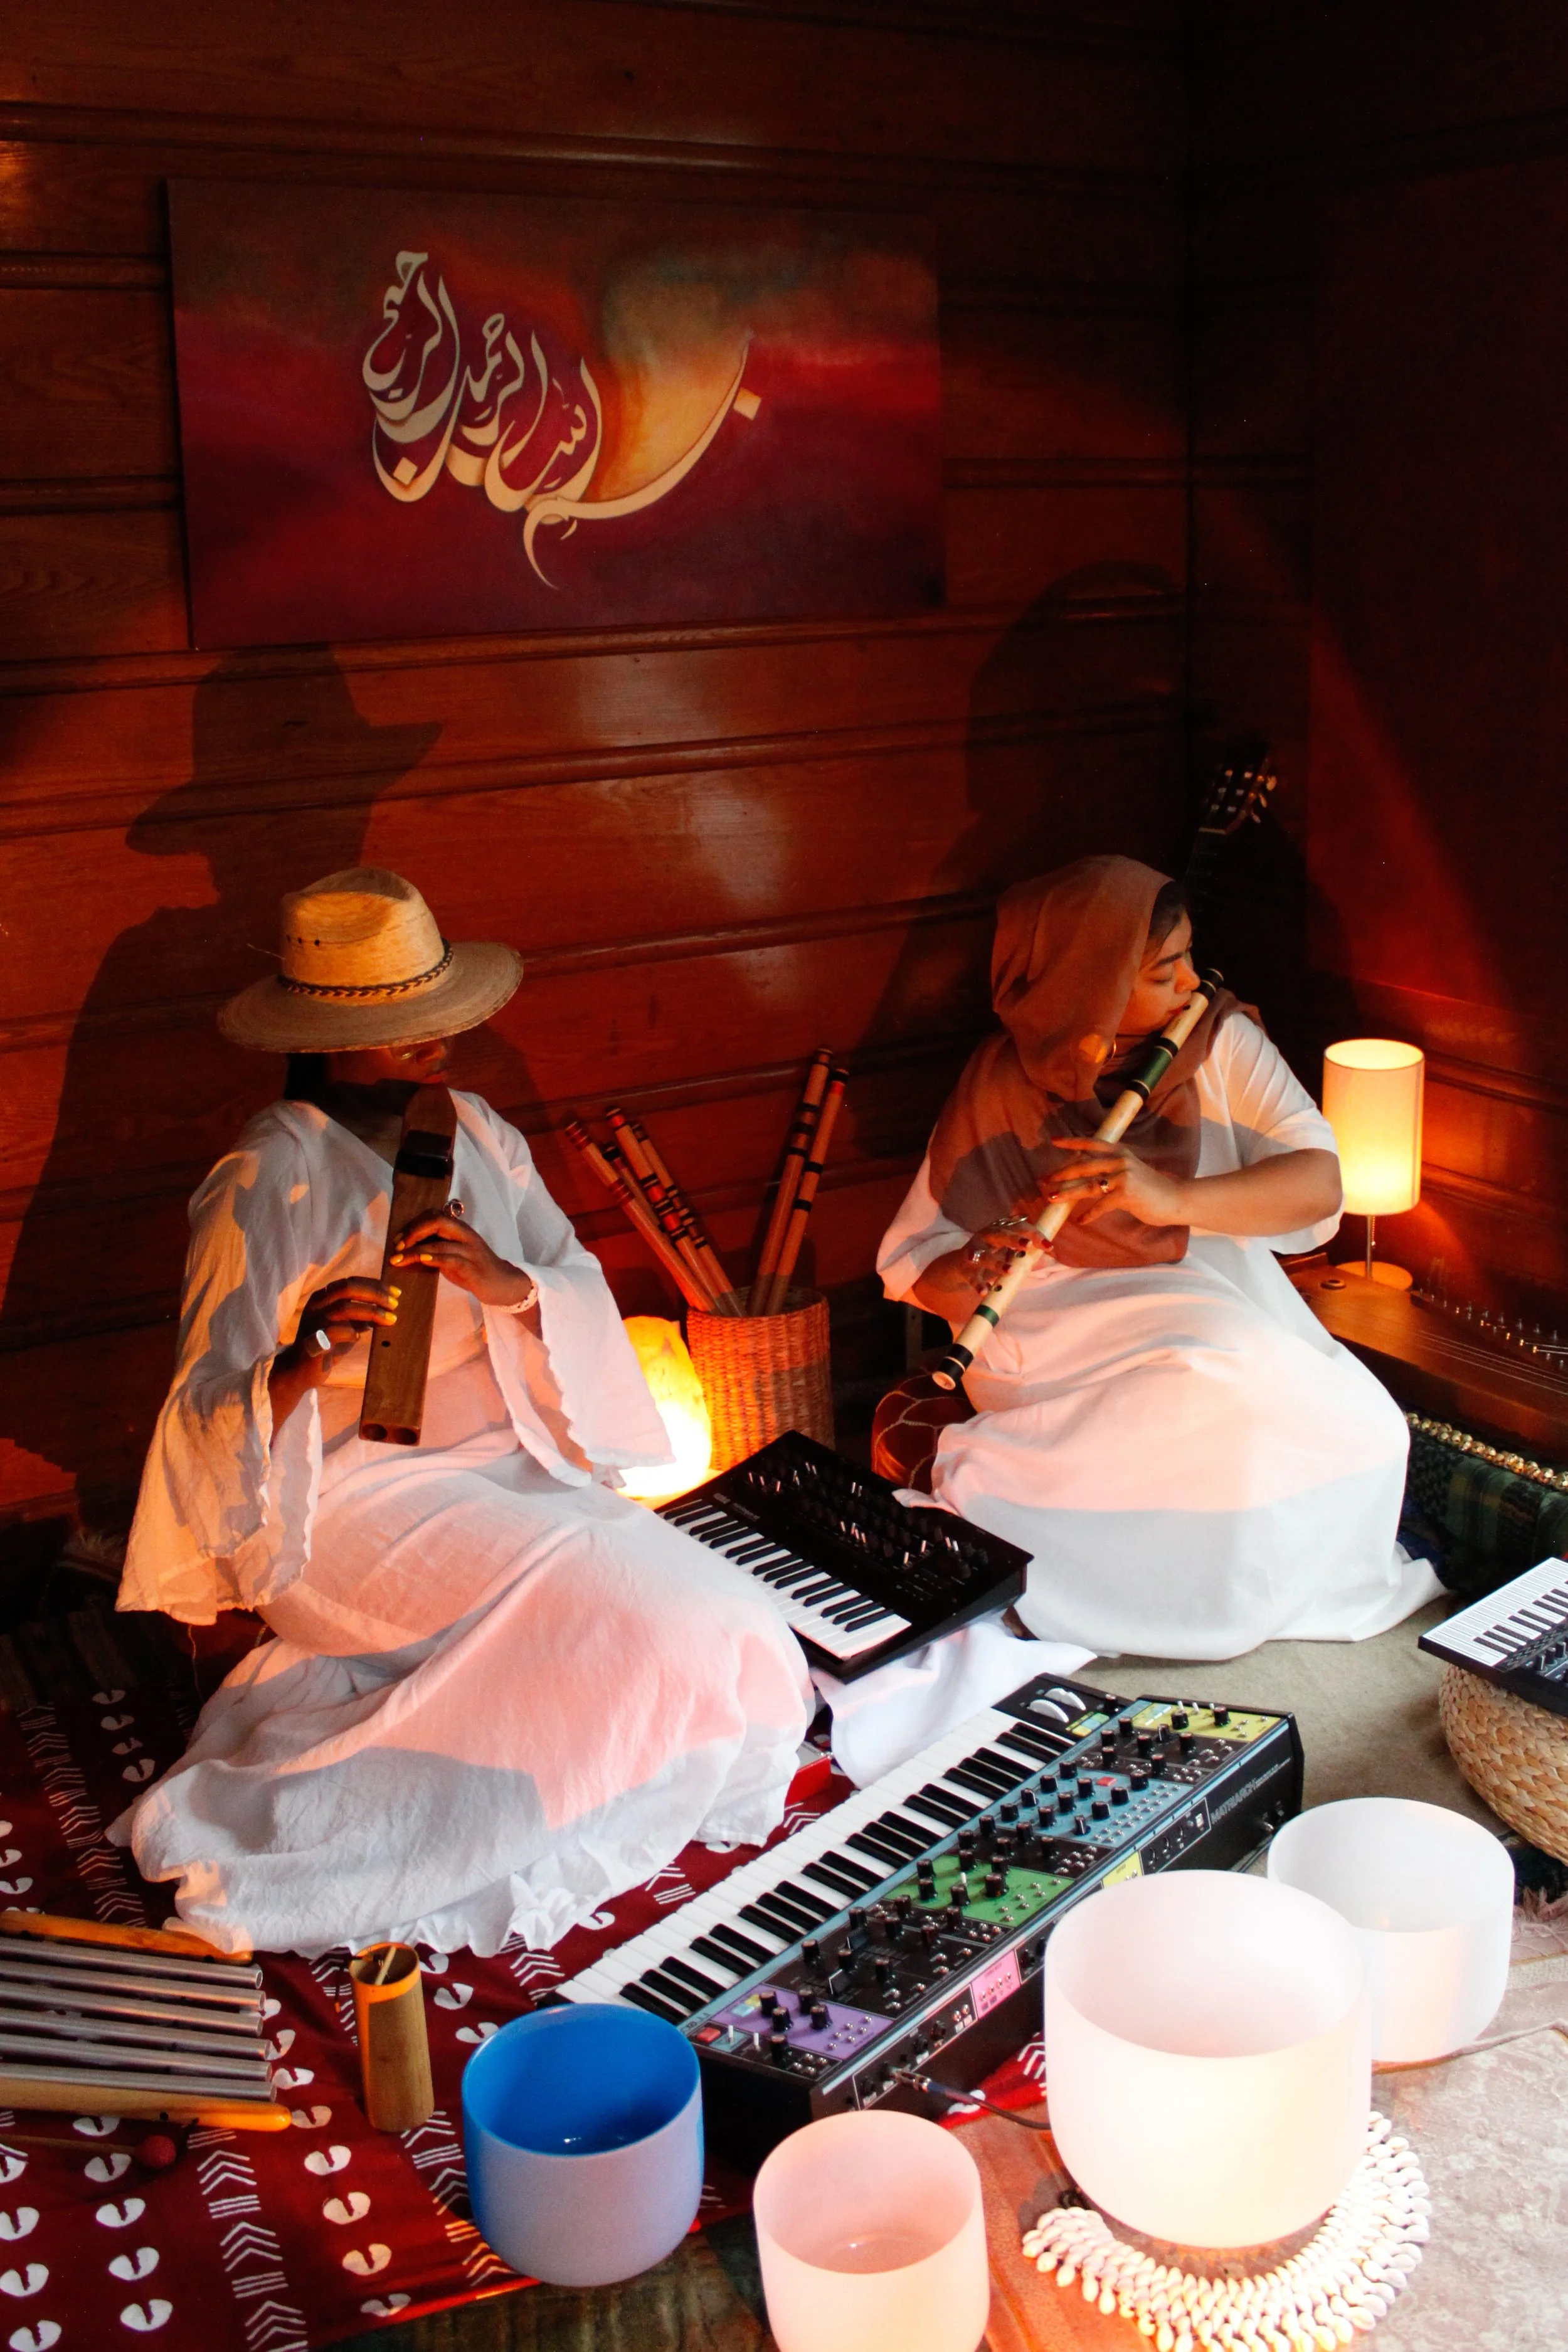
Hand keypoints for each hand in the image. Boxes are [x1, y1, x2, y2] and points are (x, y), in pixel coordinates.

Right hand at [267, 1276, 398, 1427]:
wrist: (300, 1371)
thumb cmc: (327, 1346)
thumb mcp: (346, 1325)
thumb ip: (361, 1315)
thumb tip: (387, 1306)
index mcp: (322, 1297)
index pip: (351, 1282)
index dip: (375, 1285)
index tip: (395, 1293)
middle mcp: (317, 1305)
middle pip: (348, 1288)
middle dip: (375, 1294)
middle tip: (394, 1304)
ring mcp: (313, 1322)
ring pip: (345, 1307)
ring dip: (371, 1312)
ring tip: (390, 1320)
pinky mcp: (313, 1341)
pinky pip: (337, 1331)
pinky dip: (352, 1332)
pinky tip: (359, 1337)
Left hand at [389, 1208, 535, 1309]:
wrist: (502, 1284)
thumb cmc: (475, 1269)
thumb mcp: (456, 1254)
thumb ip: (438, 1247)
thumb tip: (408, 1248)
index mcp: (461, 1229)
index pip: (435, 1215)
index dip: (414, 1223)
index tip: (399, 1238)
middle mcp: (466, 1235)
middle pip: (437, 1221)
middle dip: (413, 1231)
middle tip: (397, 1245)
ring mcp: (470, 1251)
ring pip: (438, 1242)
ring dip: (414, 1250)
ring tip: (397, 1259)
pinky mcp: (472, 1268)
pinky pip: (449, 1259)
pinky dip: (432, 1258)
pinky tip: (420, 1260)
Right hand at [961, 1218, 1046, 1289]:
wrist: (960, 1264)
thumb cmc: (991, 1254)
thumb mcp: (1008, 1249)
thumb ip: (1026, 1252)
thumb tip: (1049, 1255)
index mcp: (999, 1229)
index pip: (1019, 1228)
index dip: (1034, 1235)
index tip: (1048, 1246)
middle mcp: (986, 1236)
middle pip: (1000, 1235)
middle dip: (1014, 1240)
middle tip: (1027, 1246)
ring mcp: (974, 1252)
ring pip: (985, 1256)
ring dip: (998, 1263)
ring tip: (1010, 1270)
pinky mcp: (966, 1270)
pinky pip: (973, 1277)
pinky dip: (979, 1284)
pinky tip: (985, 1291)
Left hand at [1047, 1136, 1188, 1226]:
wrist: (1175, 1199)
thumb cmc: (1151, 1188)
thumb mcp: (1131, 1171)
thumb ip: (1112, 1169)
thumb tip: (1087, 1175)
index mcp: (1120, 1152)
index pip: (1092, 1143)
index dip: (1072, 1142)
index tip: (1054, 1142)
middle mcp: (1120, 1161)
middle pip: (1084, 1165)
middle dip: (1061, 1173)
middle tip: (1044, 1180)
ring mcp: (1123, 1177)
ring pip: (1088, 1185)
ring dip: (1067, 1193)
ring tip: (1052, 1198)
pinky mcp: (1125, 1194)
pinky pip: (1100, 1205)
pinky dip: (1089, 1214)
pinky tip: (1081, 1220)